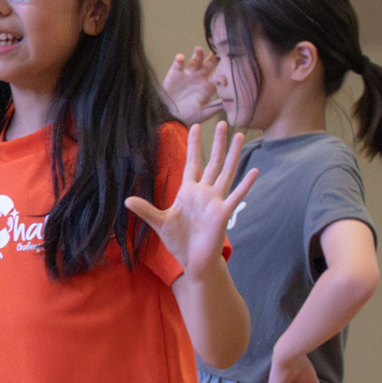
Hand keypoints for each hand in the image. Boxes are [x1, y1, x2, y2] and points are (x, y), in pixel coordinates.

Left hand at [124, 120, 255, 277]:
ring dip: (233, 155)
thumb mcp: (159, 222)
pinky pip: (236, 196)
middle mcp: (205, 193)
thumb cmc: (179, 240)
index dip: (194, 145)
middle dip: (217, 143)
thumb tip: (126, 200)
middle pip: (213, 162)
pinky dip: (245, 185)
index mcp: (189, 191)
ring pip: (226, 172)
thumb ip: (145, 210)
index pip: (193, 163)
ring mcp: (216, 201)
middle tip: (224, 122)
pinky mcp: (223, 213)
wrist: (193, 260)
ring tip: (239, 135)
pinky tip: (254, 171)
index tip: (195, 126)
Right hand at [163, 46, 222, 124]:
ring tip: (199, 49)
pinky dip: (179, 60)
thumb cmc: (188, 118)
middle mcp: (200, 78)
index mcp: (208, 87)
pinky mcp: (175, 74)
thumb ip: (216, 106)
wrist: (169, 118)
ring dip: (198, 54)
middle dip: (214, 57)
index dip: (223, 73)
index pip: (219, 75)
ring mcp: (188, 75)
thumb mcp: (204, 113)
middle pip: (209, 64)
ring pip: (195, 61)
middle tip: (217, 51)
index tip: (223, 74)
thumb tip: (231, 102)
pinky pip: (178, 64)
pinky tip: (181, 57)